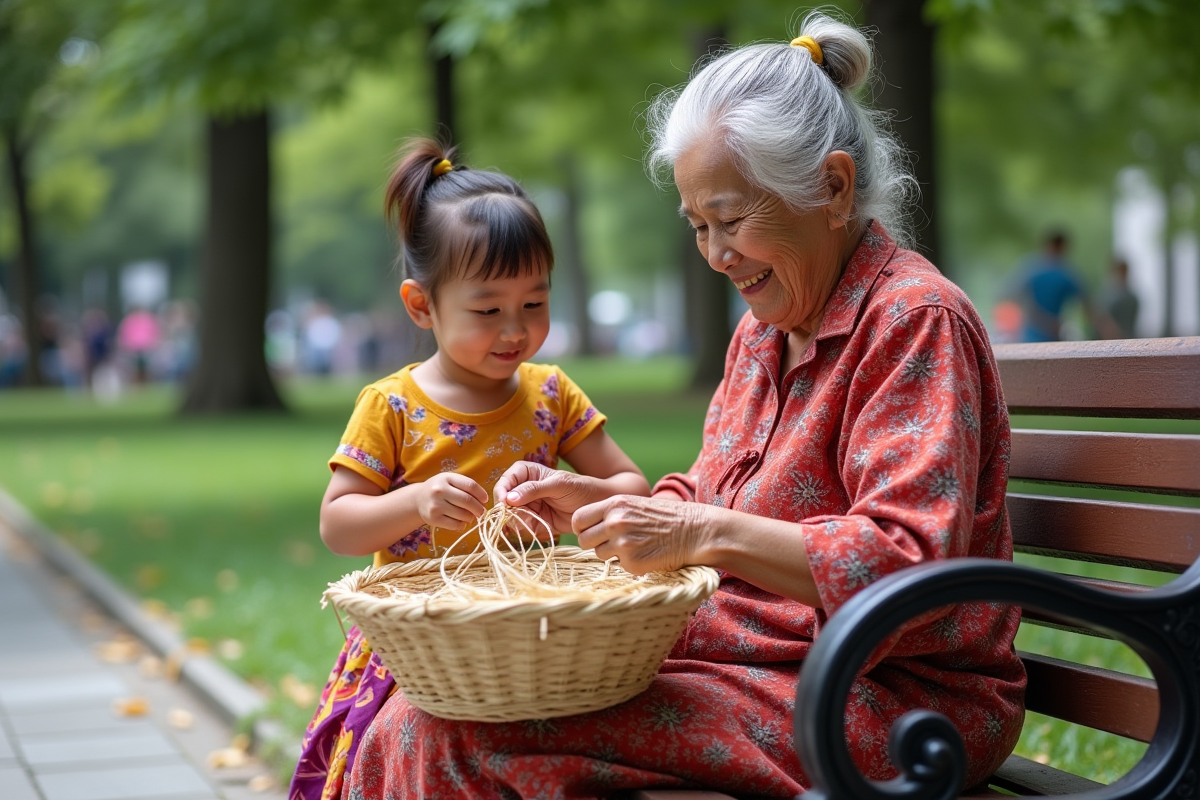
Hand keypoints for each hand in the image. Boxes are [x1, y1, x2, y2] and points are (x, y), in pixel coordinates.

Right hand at [417, 473, 487, 530]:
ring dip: (471, 517)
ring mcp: (435, 505)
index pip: (470, 485)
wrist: (418, 499)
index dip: (481, 494)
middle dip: (478, 508)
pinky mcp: (433, 519)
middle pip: (467, 501)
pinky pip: (455, 525)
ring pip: (463, 514)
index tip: (485, 500)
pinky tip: (461, 521)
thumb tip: (483, 501)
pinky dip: (462, 525)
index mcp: (446, 478)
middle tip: (481, 511)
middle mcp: (439, 490)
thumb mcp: (450, 481)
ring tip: (470, 516)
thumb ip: (465, 487)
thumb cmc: (440, 489)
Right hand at [493, 462, 596, 532]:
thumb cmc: (579, 488)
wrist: (594, 508)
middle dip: (507, 510)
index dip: (501, 491)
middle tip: (517, 517)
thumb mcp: (559, 484)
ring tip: (533, 522)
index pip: (506, 480)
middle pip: (503, 501)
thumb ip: (534, 489)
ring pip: (510, 516)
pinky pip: (522, 528)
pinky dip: (525, 530)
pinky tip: (537, 528)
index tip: (504, 503)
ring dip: (516, 521)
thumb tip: (509, 498)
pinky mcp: (534, 522)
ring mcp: (528, 506)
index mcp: (527, 473)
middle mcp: (523, 489)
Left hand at [572, 496, 708, 574]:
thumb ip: (612, 512)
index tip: (591, 531)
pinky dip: (628, 563)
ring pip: (599, 554)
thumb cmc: (666, 517)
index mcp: (614, 504)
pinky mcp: (631, 563)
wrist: (695, 531)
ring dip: (611, 553)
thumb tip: (588, 527)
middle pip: (584, 539)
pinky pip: (618, 566)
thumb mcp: (635, 504)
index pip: (578, 519)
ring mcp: (622, 544)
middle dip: (594, 543)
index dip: (583, 527)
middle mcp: (615, 522)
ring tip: (633, 546)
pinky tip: (645, 554)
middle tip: (612, 542)